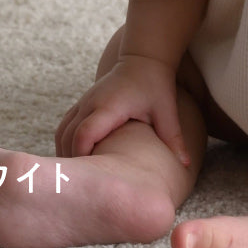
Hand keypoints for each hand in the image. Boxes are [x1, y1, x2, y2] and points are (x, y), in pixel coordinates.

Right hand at [55, 55, 190, 165]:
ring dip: (66, 154)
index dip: (83, 157)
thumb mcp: (166, 111)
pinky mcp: (82, 103)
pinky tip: (79, 161)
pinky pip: (64, 126)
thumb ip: (174, 137)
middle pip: (67, 137)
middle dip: (72, 162)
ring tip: (80, 177)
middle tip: (83, 188)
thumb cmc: (156, 85)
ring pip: (62, 132)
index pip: (84, 134)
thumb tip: (185, 164)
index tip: (91, 178)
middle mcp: (91, 103)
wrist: (144, 59)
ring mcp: (84, 102)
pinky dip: (66, 144)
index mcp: (110, 106)